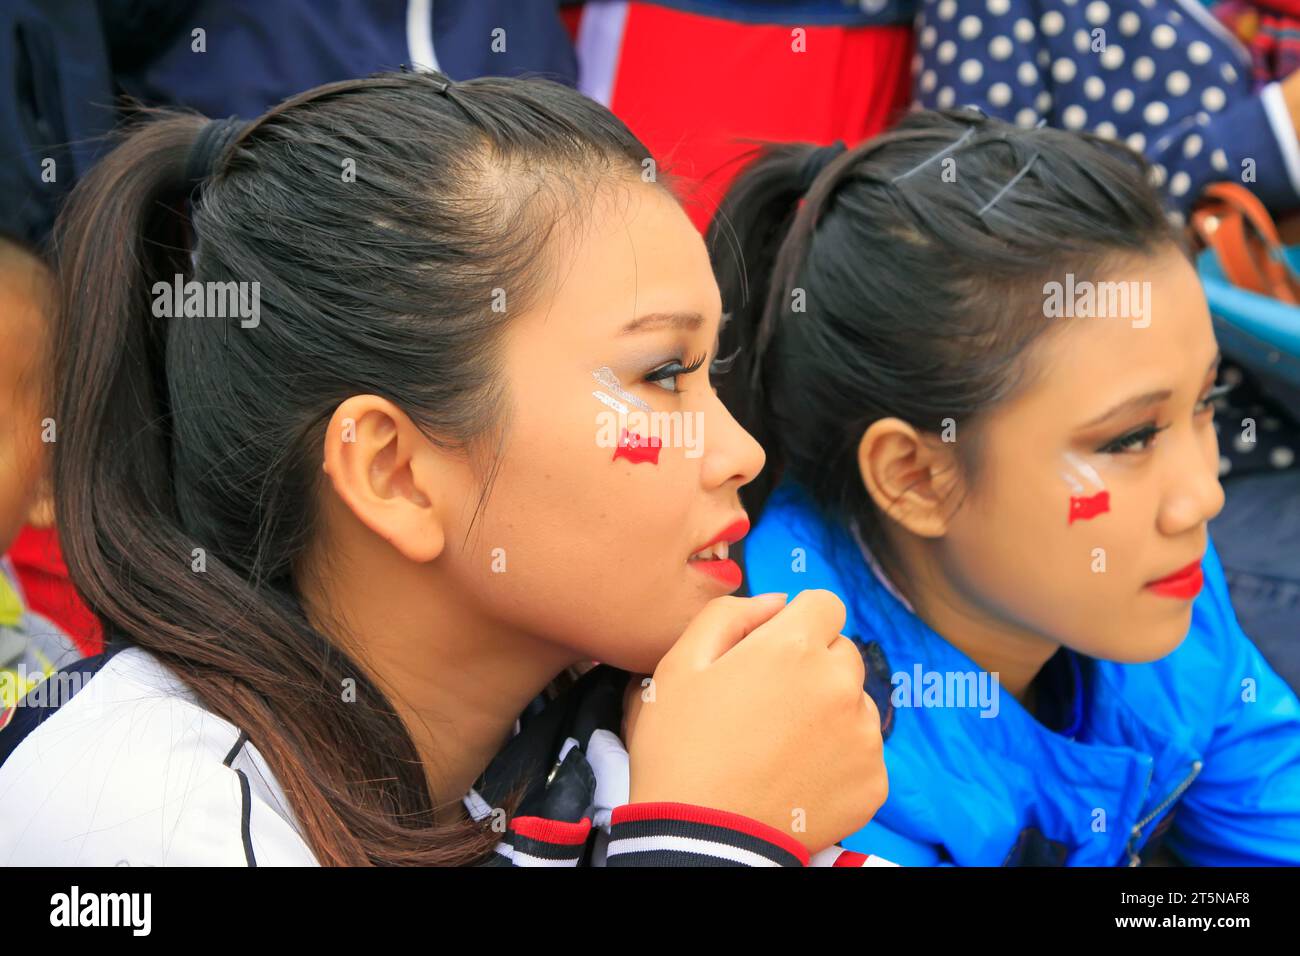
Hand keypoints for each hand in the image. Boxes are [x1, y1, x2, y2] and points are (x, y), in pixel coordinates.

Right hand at [625, 590, 887, 853]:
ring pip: (855, 701)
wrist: (698, 838)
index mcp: (793, 647)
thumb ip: (730, 614)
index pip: (824, 604)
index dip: (795, 623)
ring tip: (780, 745)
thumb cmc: (679, 748)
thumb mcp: (679, 664)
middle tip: (768, 704)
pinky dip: (839, 758)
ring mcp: (862, 735)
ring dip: (828, 711)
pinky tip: (798, 775)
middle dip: (812, 666)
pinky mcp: (873, 780)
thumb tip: (777, 601)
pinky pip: (863, 751)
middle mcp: (839, 684)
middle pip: (842, 652)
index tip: (772, 652)